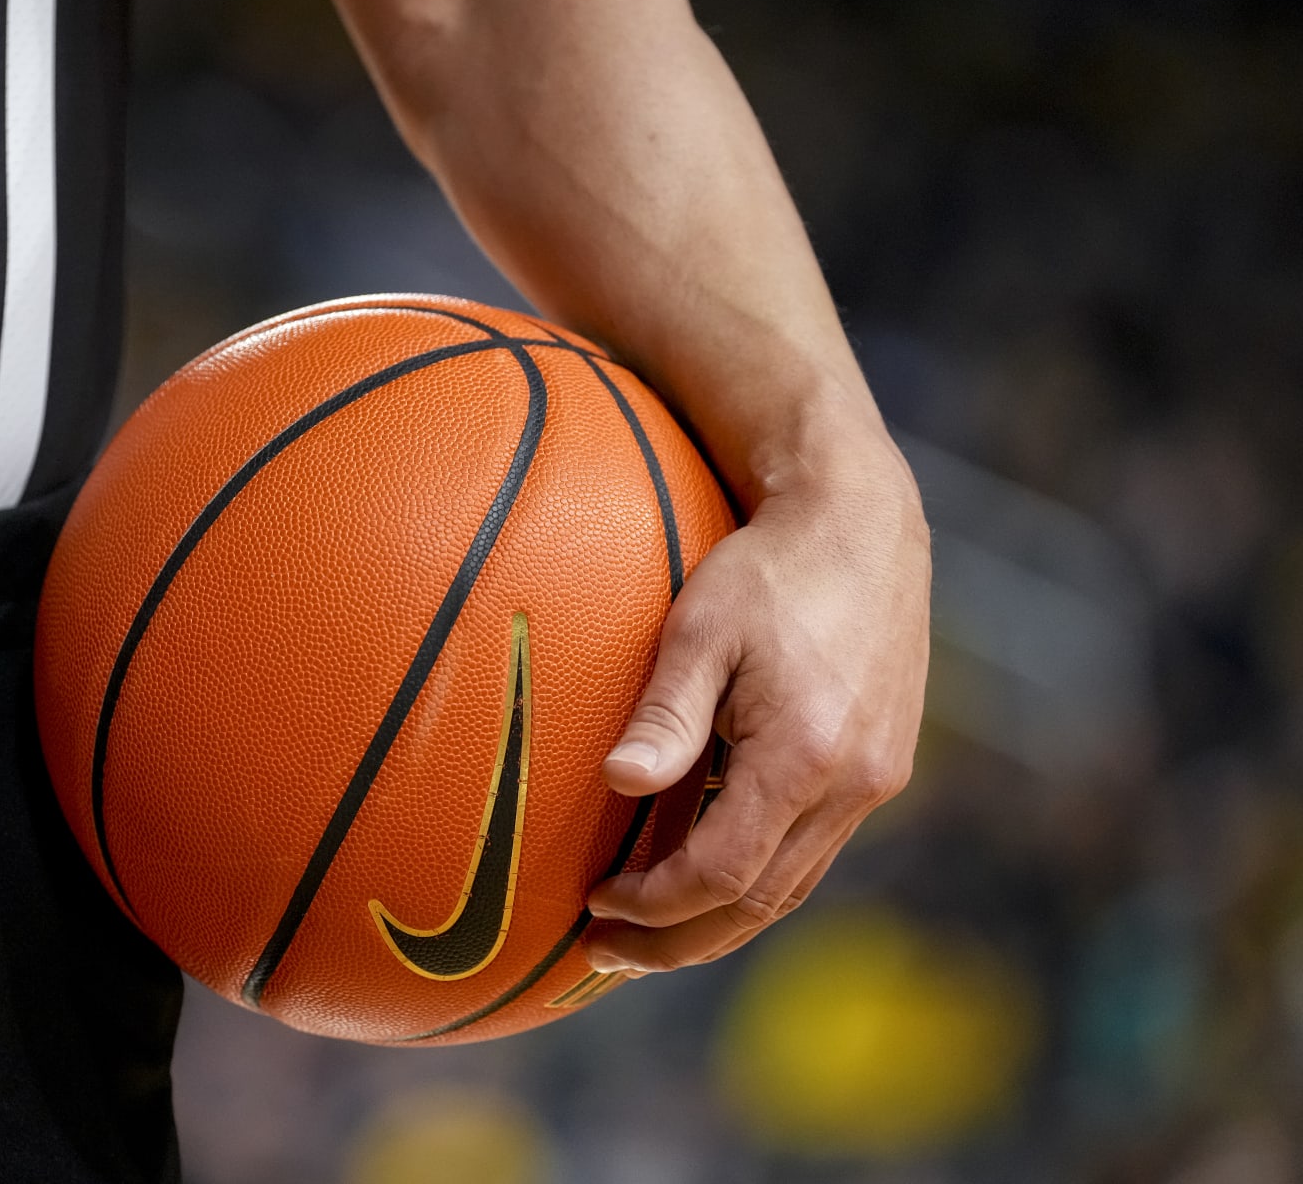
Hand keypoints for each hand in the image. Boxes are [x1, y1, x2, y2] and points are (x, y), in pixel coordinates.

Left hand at [583, 448, 930, 973]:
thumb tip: (617, 784)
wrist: (863, 524)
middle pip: (761, 903)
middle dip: (680, 941)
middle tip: (608, 955)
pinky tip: (704, 875)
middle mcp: (854, 783)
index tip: (596, 904)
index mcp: (806, 754)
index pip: (722, 872)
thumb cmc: (770, 569)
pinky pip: (812, 850)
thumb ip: (665, 714)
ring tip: (647, 935)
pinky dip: (755, 879)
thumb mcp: (701, 629)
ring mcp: (877, 780)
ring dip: (718, 921)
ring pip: (791, 886)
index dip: (654, 904)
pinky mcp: (882, 768)